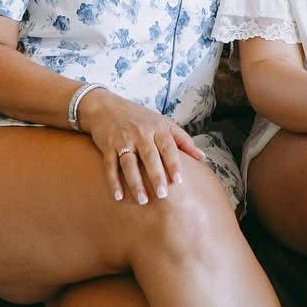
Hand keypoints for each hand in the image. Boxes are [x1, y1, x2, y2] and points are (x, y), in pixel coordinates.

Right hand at [78, 91, 205, 204]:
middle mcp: (140, 133)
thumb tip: (201, 157)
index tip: (178, 180)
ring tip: (142, 200)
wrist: (105, 107)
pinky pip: (110, 166)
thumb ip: (182, 139)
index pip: (167, 147)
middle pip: (149, 157)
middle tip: (162, 195)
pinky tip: (118, 196)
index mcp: (156, 127)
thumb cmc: (139, 117)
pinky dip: (113, 182)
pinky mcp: (107, 146)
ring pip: (129, 163)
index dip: (173, 163)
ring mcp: (122, 140)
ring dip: (135, 183)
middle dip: (156, 176)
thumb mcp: (162, 122)